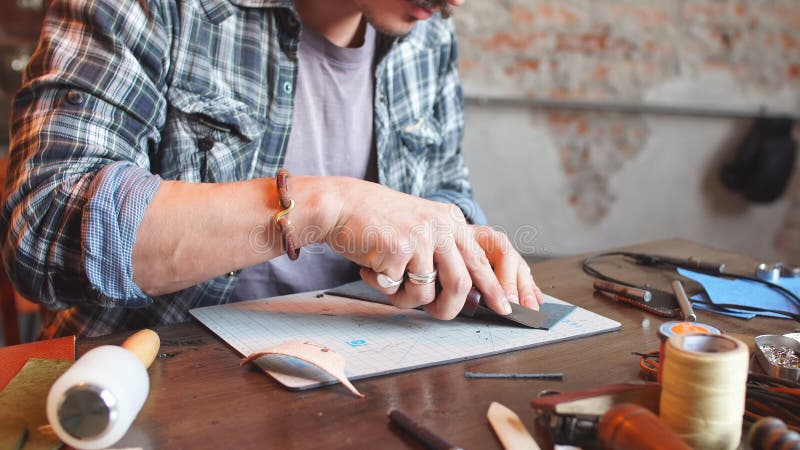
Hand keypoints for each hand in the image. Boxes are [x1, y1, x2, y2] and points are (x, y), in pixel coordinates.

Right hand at [322, 178, 542, 318]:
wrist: (340, 205)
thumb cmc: (377, 222)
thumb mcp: (420, 228)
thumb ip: (443, 252)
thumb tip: (464, 291)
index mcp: (451, 221)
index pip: (481, 260)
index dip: (494, 288)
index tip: (504, 309)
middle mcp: (441, 226)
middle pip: (461, 283)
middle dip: (448, 308)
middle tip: (436, 314)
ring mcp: (420, 236)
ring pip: (426, 292)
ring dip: (404, 298)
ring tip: (387, 280)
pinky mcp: (398, 248)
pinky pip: (396, 288)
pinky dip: (381, 286)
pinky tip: (371, 266)